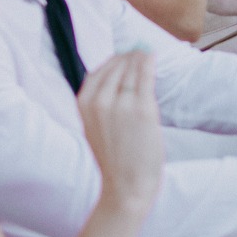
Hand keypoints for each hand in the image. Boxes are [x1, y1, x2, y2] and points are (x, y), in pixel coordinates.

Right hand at [78, 51, 163, 218]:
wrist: (126, 187)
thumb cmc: (115, 158)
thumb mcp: (96, 126)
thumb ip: (101, 101)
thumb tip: (118, 71)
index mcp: (84, 104)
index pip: (99, 70)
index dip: (114, 60)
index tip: (126, 55)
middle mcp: (99, 101)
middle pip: (117, 66)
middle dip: (129, 56)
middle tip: (140, 50)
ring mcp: (121, 104)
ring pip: (132, 69)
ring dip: (140, 57)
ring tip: (147, 53)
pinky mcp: (142, 108)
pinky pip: (146, 77)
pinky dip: (149, 63)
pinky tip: (152, 55)